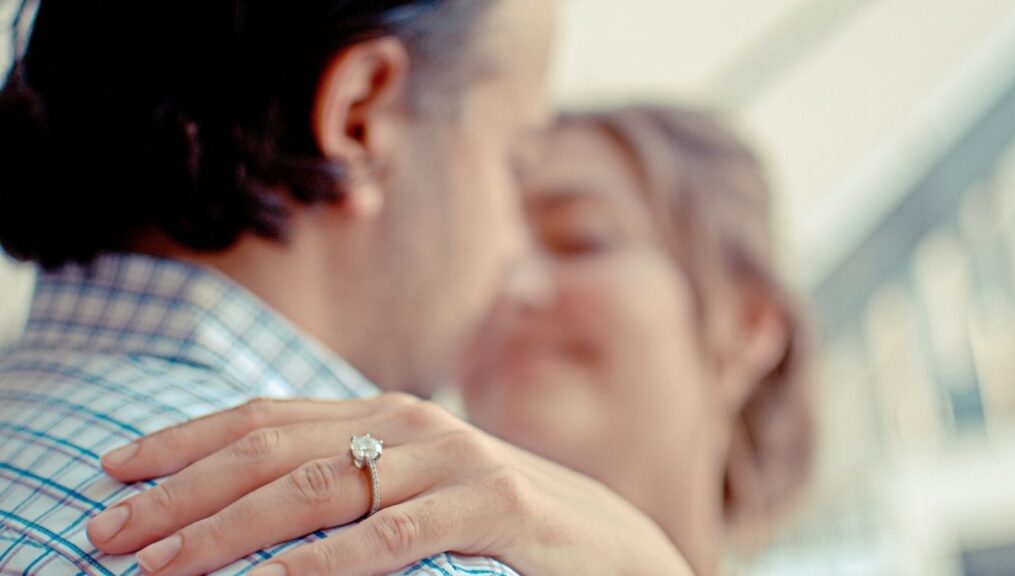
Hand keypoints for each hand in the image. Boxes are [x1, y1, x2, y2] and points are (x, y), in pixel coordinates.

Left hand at [86, 395, 692, 575]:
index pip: (265, 416)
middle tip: (107, 533)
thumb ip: (346, 481)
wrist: (611, 542)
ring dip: (232, 529)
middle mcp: (409, 423)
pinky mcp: (496, 503)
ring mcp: (454, 459)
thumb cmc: (496, 521)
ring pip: (323, 487)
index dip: (185, 440)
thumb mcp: (410, 492)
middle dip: (182, 492)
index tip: (114, 469)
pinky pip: (400, 534)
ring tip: (162, 566)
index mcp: (383, 415)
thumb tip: (246, 509)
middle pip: (274, 450)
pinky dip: (332, 560)